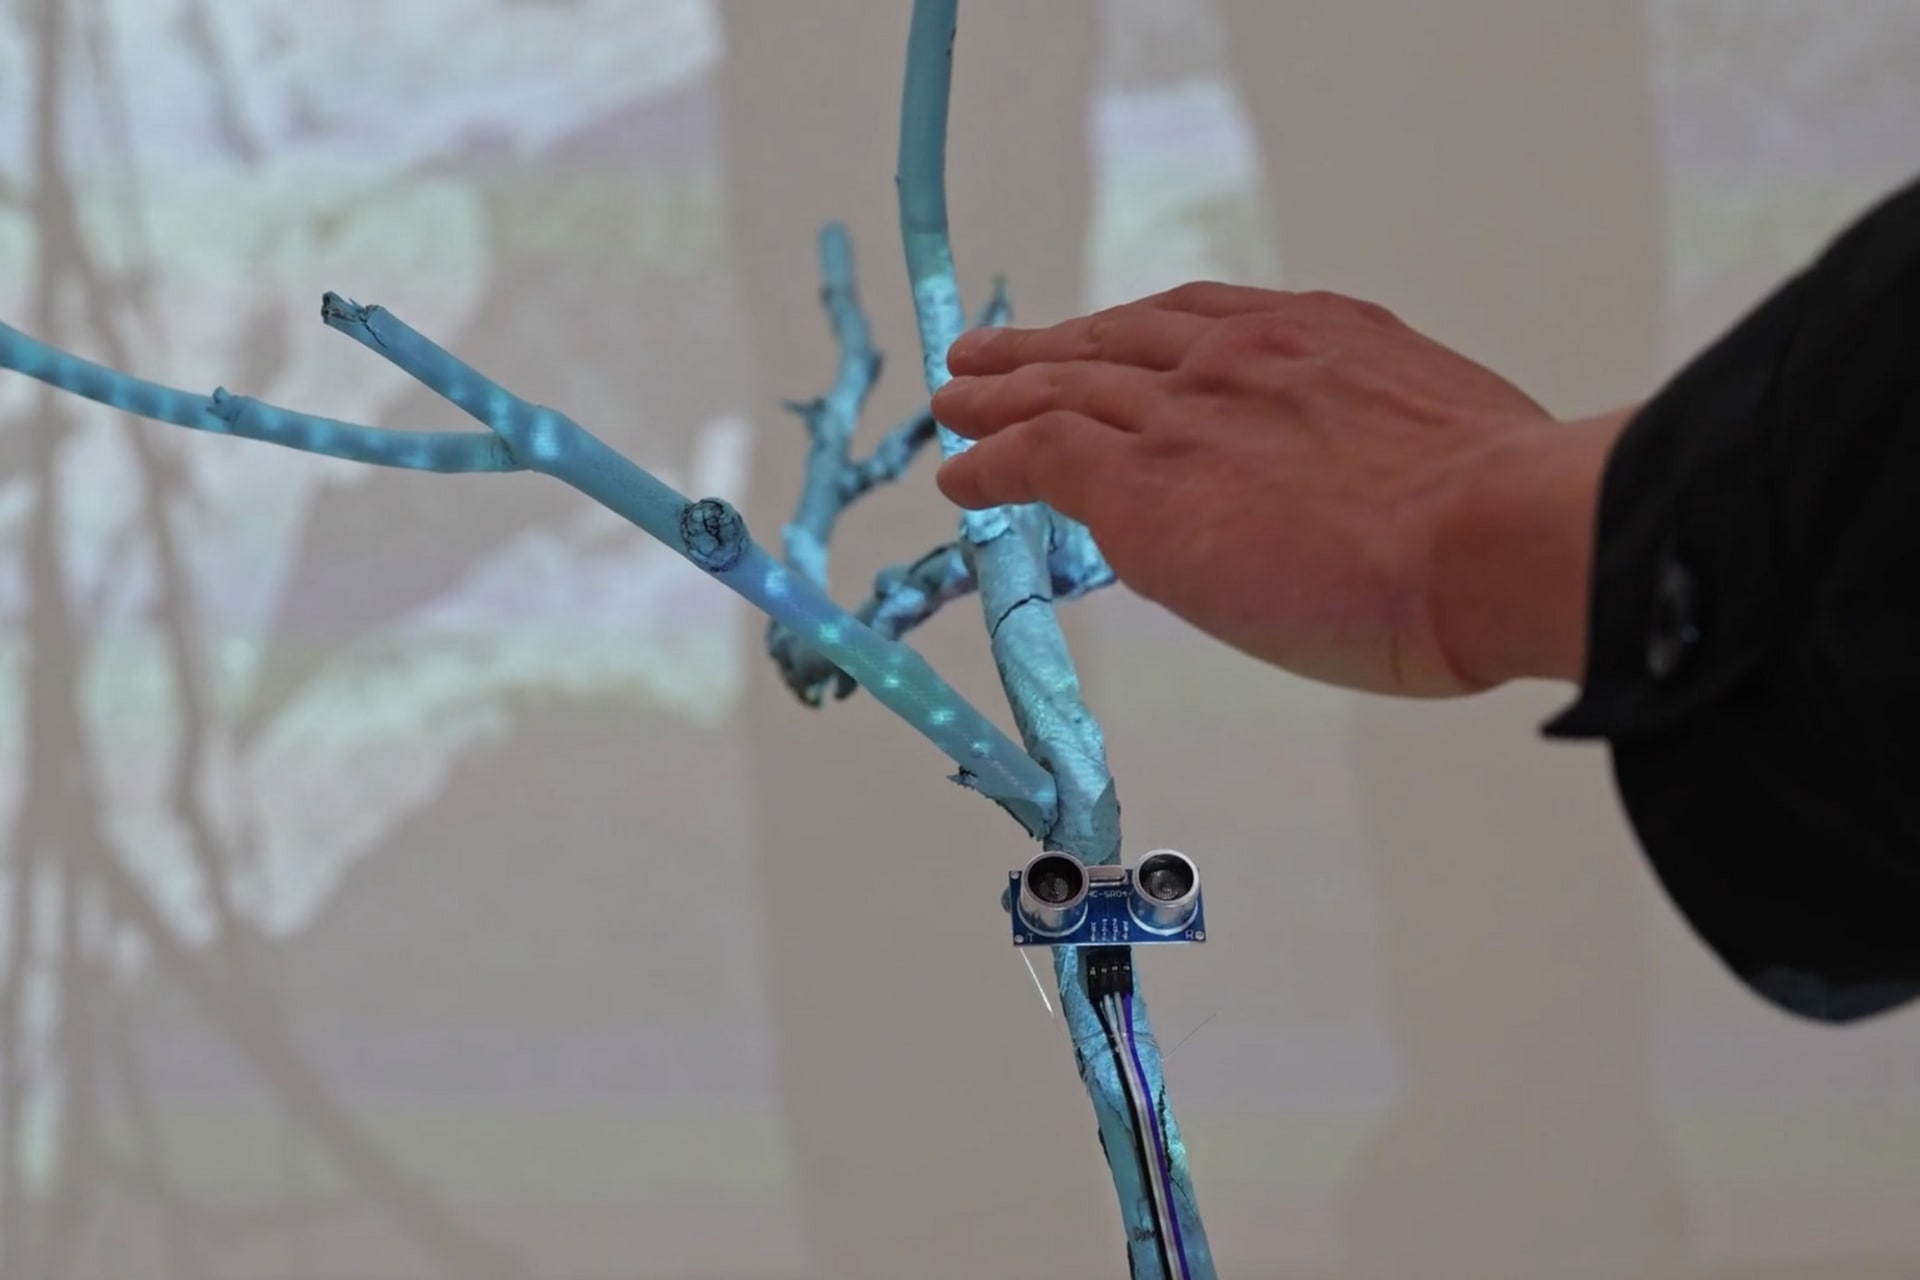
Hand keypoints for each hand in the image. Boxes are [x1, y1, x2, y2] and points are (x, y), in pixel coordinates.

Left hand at [932, 283, 1621, 695]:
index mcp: (1319, 339)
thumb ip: (1379, 450)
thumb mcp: (1448, 446)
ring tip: (957, 404)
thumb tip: (1364, 501)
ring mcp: (1187, 416)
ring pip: (1062, 390)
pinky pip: (1039, 455)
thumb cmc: (1503, 520)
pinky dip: (990, 459)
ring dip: (998, 396)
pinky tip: (961, 473)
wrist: (1493, 534)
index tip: (1109, 346)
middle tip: (995, 354)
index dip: (1137, 338)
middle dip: (1048, 350)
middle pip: (1116, 344)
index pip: (1200, 325)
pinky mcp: (1143, 484)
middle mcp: (1240, 359)